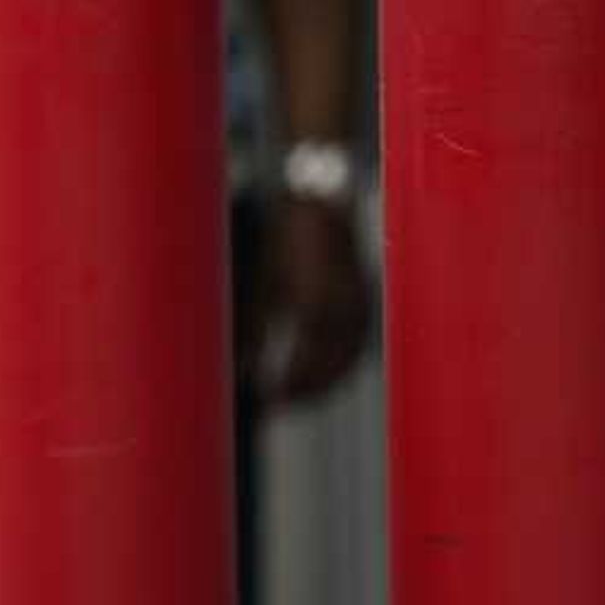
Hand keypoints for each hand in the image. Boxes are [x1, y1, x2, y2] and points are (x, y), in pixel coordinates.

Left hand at [249, 194, 373, 407]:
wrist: (320, 202)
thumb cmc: (283, 239)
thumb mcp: (260, 284)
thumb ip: (251, 329)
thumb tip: (241, 369)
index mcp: (316, 310)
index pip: (306, 368)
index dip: (286, 391)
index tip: (266, 400)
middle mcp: (345, 313)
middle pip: (332, 372)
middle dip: (306, 393)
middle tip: (279, 402)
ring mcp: (360, 308)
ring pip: (348, 361)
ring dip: (325, 381)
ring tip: (296, 391)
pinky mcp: (364, 302)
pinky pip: (355, 344)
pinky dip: (337, 362)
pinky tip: (316, 365)